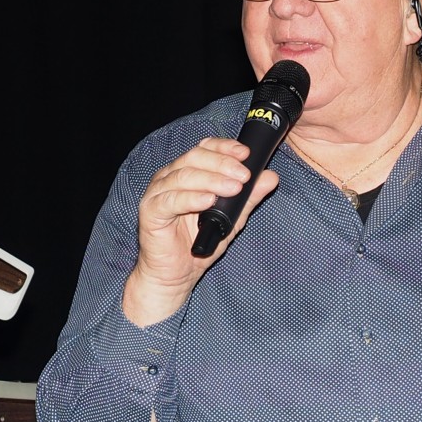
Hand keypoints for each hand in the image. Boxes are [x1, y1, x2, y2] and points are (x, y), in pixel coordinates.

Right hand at [122, 137, 279, 325]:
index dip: (225, 147)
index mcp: (187, 172)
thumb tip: (271, 177)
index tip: (246, 154)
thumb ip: (249, 197)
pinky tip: (208, 201)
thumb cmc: (200, 243)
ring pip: (184, 176)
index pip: (204, 148)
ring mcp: (157, 193)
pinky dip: (191, 198)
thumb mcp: (232, 218)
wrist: (176, 274)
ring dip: (212, 180)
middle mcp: (169, 177)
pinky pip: (170, 200)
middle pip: (195, 157)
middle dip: (223, 164)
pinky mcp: (150, 212)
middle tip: (244, 176)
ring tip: (234, 188)